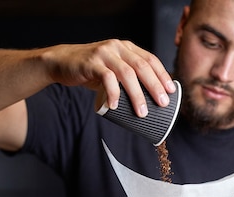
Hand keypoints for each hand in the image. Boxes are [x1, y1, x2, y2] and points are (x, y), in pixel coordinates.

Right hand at [44, 40, 175, 116]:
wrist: (62, 63)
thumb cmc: (91, 71)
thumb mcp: (112, 70)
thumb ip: (127, 78)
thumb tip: (147, 100)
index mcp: (126, 48)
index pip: (150, 59)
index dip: (162, 75)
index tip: (171, 91)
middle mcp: (117, 47)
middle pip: (142, 66)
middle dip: (154, 86)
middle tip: (162, 104)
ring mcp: (104, 53)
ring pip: (127, 73)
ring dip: (136, 94)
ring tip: (141, 112)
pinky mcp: (91, 62)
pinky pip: (106, 78)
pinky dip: (113, 93)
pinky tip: (114, 106)